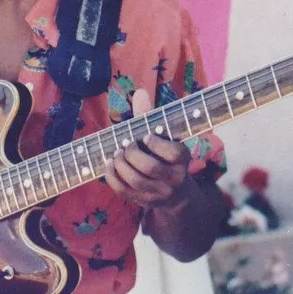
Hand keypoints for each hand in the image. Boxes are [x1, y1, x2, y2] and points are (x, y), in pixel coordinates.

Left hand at [104, 88, 191, 210]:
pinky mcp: (144, 201)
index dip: (156, 143)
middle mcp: (174, 178)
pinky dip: (112, 177)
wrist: (175, 193)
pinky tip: (109, 164)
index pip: (173, 152)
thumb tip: (139, 92)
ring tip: (117, 154)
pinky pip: (124, 191)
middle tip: (126, 146)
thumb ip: (150, 116)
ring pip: (136, 180)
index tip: (146, 136)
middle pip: (150, 168)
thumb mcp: (163, 137)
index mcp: (183, 159)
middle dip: (132, 154)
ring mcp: (159, 193)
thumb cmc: (165, 156)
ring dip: (121, 165)